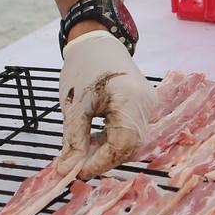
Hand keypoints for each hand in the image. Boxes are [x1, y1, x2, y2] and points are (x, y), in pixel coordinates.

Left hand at [58, 29, 150, 176]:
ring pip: (131, 140)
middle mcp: (146, 104)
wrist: (96, 42)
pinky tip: (94, 140)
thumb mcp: (74, 106)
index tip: (77, 173)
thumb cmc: (83, 68)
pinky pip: (131, 130)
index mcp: (130, 99)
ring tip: (82, 151)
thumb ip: (73, 141)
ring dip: (107, 151)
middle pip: (129, 145)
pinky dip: (113, 139)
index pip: (122, 144)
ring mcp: (149, 105)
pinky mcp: (144, 106)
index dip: (100, 162)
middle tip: (77, 166)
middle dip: (103, 159)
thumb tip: (66, 171)